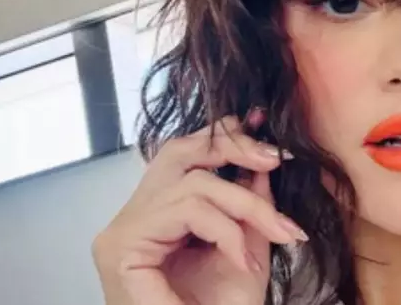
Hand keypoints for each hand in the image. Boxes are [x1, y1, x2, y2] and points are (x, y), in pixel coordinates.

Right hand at [92, 111, 305, 304]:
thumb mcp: (244, 249)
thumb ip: (247, 207)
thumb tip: (261, 163)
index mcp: (156, 215)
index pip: (184, 156)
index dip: (225, 139)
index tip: (270, 142)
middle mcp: (133, 216)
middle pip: (179, 151)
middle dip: (234, 148)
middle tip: (275, 159)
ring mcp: (123, 230)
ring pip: (193, 184)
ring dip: (247, 205)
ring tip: (277, 233)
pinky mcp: (123, 245)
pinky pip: (187, 211)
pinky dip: (226, 231)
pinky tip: (243, 260)